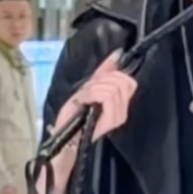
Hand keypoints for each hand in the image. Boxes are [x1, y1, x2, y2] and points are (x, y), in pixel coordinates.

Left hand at [43, 50, 137, 185]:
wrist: (63, 139)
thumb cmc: (73, 117)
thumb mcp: (87, 89)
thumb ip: (103, 72)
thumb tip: (117, 54)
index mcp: (120, 104)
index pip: (128, 81)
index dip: (111, 75)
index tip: (94, 84)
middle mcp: (123, 111)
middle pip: (121, 81)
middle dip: (100, 81)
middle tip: (87, 94)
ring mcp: (118, 117)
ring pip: (112, 87)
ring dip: (93, 89)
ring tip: (83, 100)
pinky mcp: (110, 121)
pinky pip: (106, 96)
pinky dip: (91, 94)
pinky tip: (83, 102)